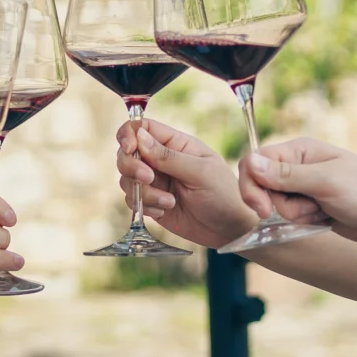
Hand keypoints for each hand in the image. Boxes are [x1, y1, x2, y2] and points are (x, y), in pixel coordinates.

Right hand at [116, 118, 256, 248]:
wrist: (229, 229)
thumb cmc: (224, 195)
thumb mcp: (200, 172)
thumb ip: (168, 156)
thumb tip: (139, 137)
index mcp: (176, 144)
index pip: (143, 128)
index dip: (129, 134)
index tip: (130, 148)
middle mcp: (161, 160)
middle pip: (127, 153)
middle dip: (131, 166)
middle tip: (149, 178)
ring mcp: (155, 182)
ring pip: (127, 179)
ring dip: (143, 192)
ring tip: (169, 202)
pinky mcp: (151, 202)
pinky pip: (133, 200)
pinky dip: (145, 206)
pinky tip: (166, 211)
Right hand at [240, 138, 356, 246]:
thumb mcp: (326, 183)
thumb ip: (286, 176)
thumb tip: (250, 162)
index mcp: (301, 150)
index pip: (255, 161)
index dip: (252, 185)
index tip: (263, 208)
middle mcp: (300, 166)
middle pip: (262, 186)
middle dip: (279, 204)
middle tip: (307, 210)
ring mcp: (307, 188)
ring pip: (278, 206)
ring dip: (298, 215)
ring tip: (325, 211)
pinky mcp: (314, 208)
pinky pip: (292, 218)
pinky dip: (305, 222)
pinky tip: (326, 219)